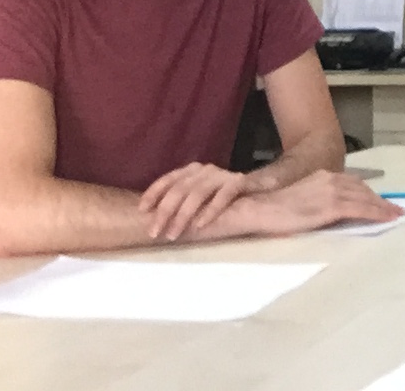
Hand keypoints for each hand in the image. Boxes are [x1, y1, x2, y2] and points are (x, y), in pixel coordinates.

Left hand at [140, 162, 257, 239]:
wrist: (262, 187)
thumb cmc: (224, 197)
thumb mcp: (200, 196)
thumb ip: (182, 201)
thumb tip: (153, 219)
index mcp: (192, 170)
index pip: (168, 179)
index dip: (153, 194)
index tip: (142, 211)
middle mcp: (205, 170)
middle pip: (180, 188)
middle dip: (164, 211)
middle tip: (154, 232)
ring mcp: (223, 175)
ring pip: (198, 192)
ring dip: (183, 215)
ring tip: (173, 234)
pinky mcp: (240, 182)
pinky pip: (224, 195)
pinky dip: (211, 210)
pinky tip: (201, 225)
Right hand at [238, 170, 404, 235]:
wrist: (257, 207)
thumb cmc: (272, 208)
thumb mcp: (300, 199)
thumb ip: (316, 200)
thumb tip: (327, 211)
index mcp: (322, 177)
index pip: (352, 184)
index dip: (368, 193)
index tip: (381, 201)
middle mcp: (330, 179)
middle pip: (363, 189)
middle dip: (379, 200)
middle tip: (394, 209)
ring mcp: (332, 191)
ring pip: (366, 198)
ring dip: (382, 206)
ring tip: (395, 214)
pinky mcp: (331, 206)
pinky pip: (361, 209)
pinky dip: (378, 213)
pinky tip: (388, 218)